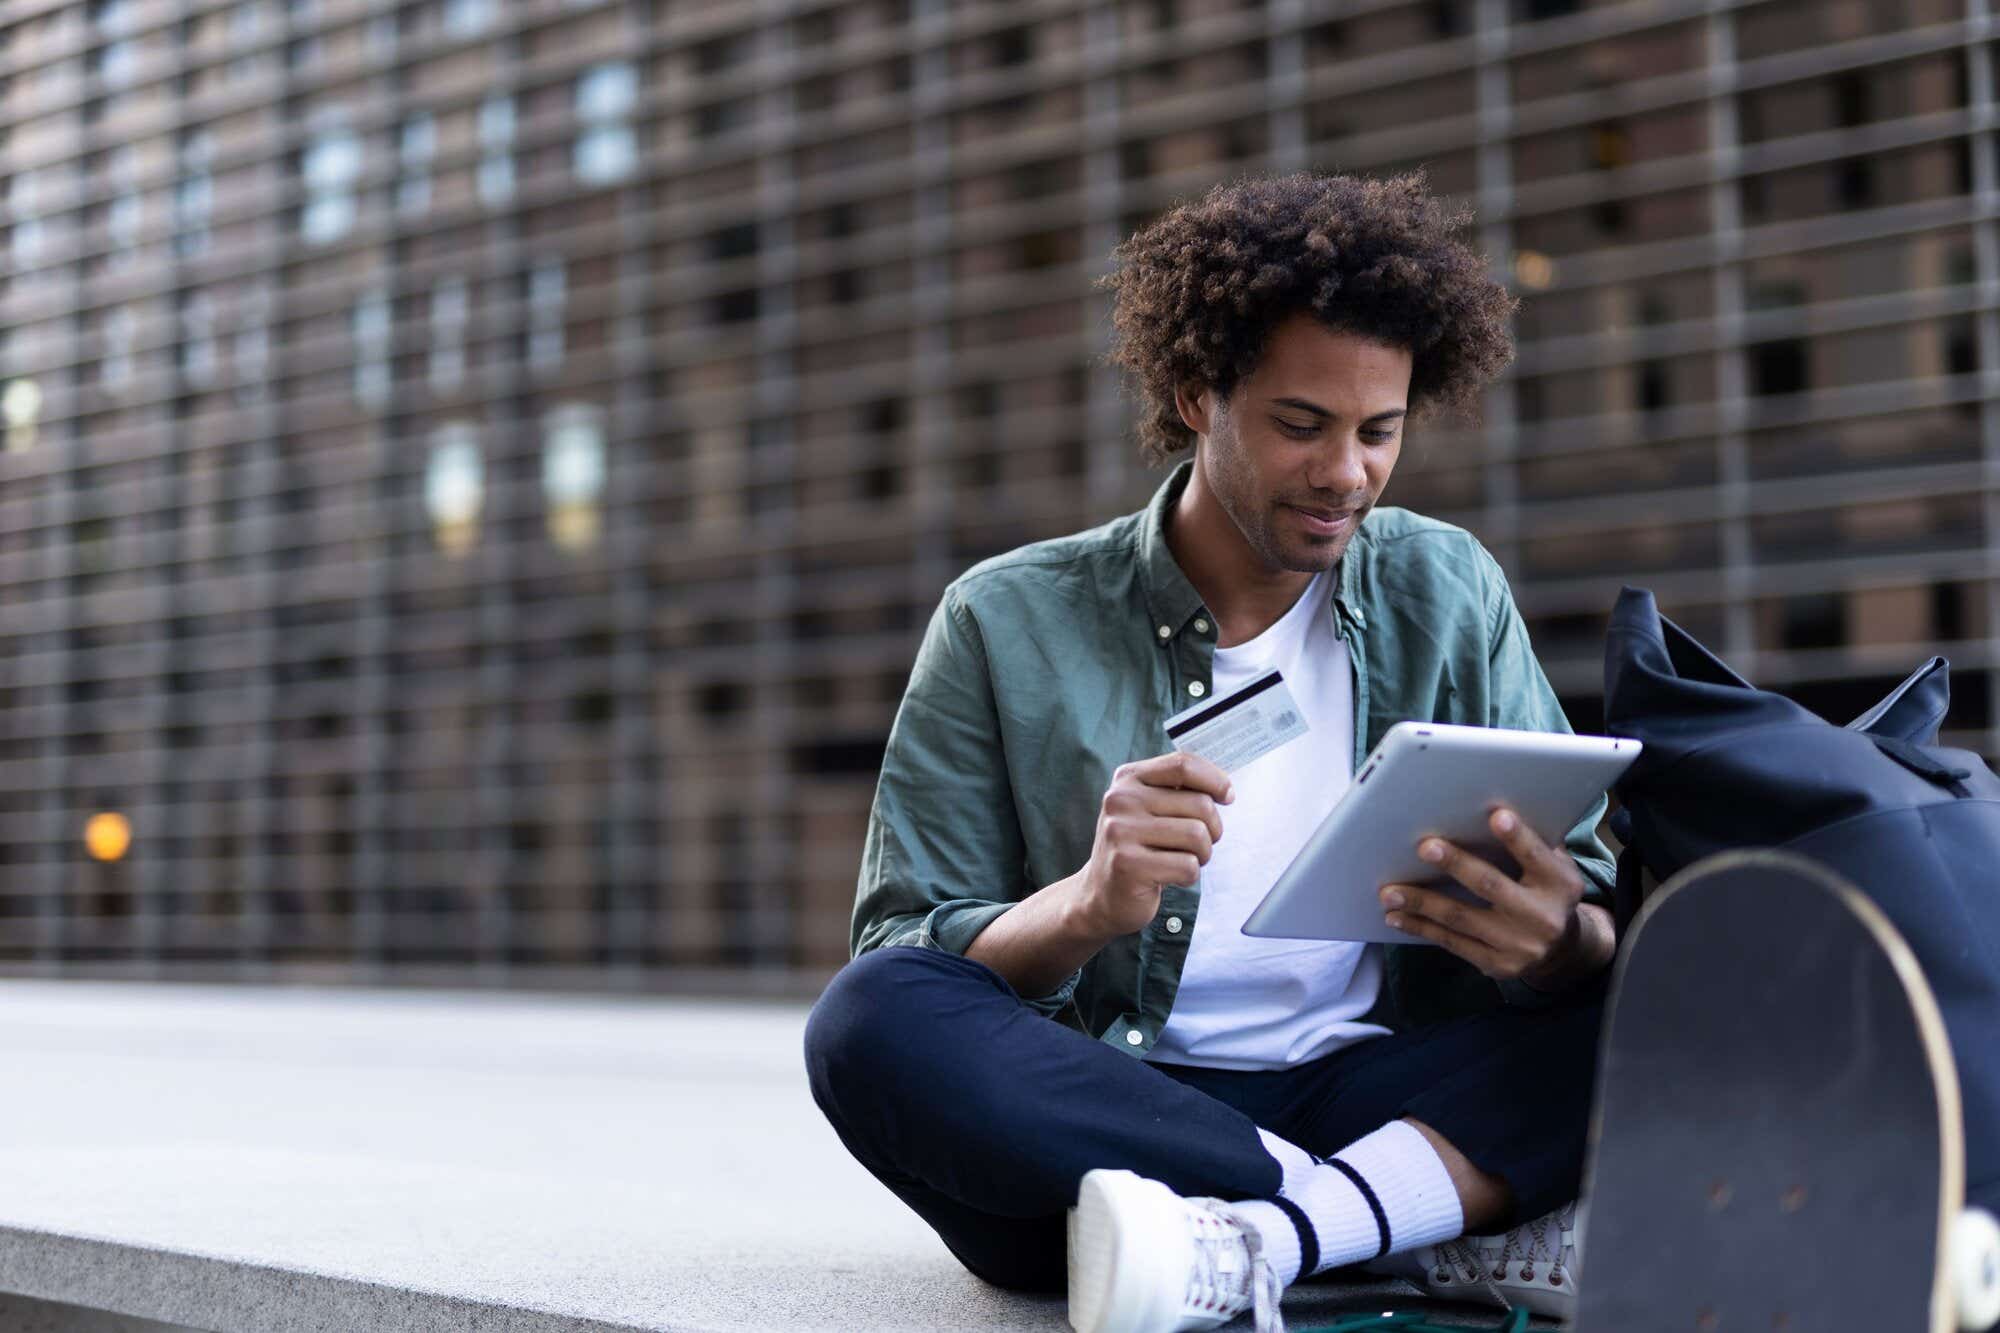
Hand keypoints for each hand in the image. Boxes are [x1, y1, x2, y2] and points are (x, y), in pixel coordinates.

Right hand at [1073, 752, 1232, 938]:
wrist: (1101, 894)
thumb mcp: (1151, 809)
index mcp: (1128, 779)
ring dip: (1203, 854)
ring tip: (1184, 860)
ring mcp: (1120, 832)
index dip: (1215, 780)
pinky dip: (1189, 876)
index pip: (1183, 764)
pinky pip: (1187, 865)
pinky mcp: (1127, 864)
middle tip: (1197, 845)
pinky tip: (1170, 878)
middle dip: (1212, 829)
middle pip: (1199, 804)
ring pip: (1197, 835)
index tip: (1227, 797)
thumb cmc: (1138, 849)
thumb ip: (1180, 791)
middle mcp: (1120, 800)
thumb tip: (1225, 790)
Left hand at [1378, 806, 1594, 984]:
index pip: (1536, 856)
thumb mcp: (1553, 868)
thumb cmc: (1546, 891)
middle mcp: (1543, 917)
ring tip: (1389, 892)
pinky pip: (1452, 943)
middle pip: (1491, 886)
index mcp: (1560, 884)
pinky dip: (1421, 928)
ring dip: (1421, 903)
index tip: (1496, 815)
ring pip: (1461, 918)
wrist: (1562, 949)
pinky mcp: (1497, 965)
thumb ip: (1531, 845)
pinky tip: (1396, 917)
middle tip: (1425, 847)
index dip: (1517, 838)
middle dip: (1457, 865)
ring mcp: (1519, 945)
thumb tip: (1486, 811)